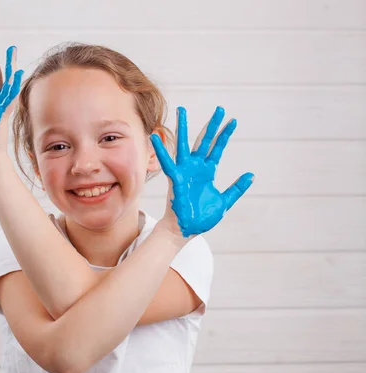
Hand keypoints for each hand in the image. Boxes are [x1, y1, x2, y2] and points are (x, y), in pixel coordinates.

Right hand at [150, 106, 254, 237]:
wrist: (185, 231)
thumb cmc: (200, 218)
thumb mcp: (223, 202)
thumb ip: (235, 188)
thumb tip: (250, 175)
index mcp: (207, 172)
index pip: (217, 149)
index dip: (225, 135)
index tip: (233, 120)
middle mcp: (195, 168)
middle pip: (204, 141)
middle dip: (212, 125)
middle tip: (220, 108)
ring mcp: (184, 171)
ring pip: (184, 145)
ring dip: (183, 128)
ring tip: (182, 110)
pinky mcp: (175, 179)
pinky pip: (167, 162)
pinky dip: (160, 150)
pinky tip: (154, 137)